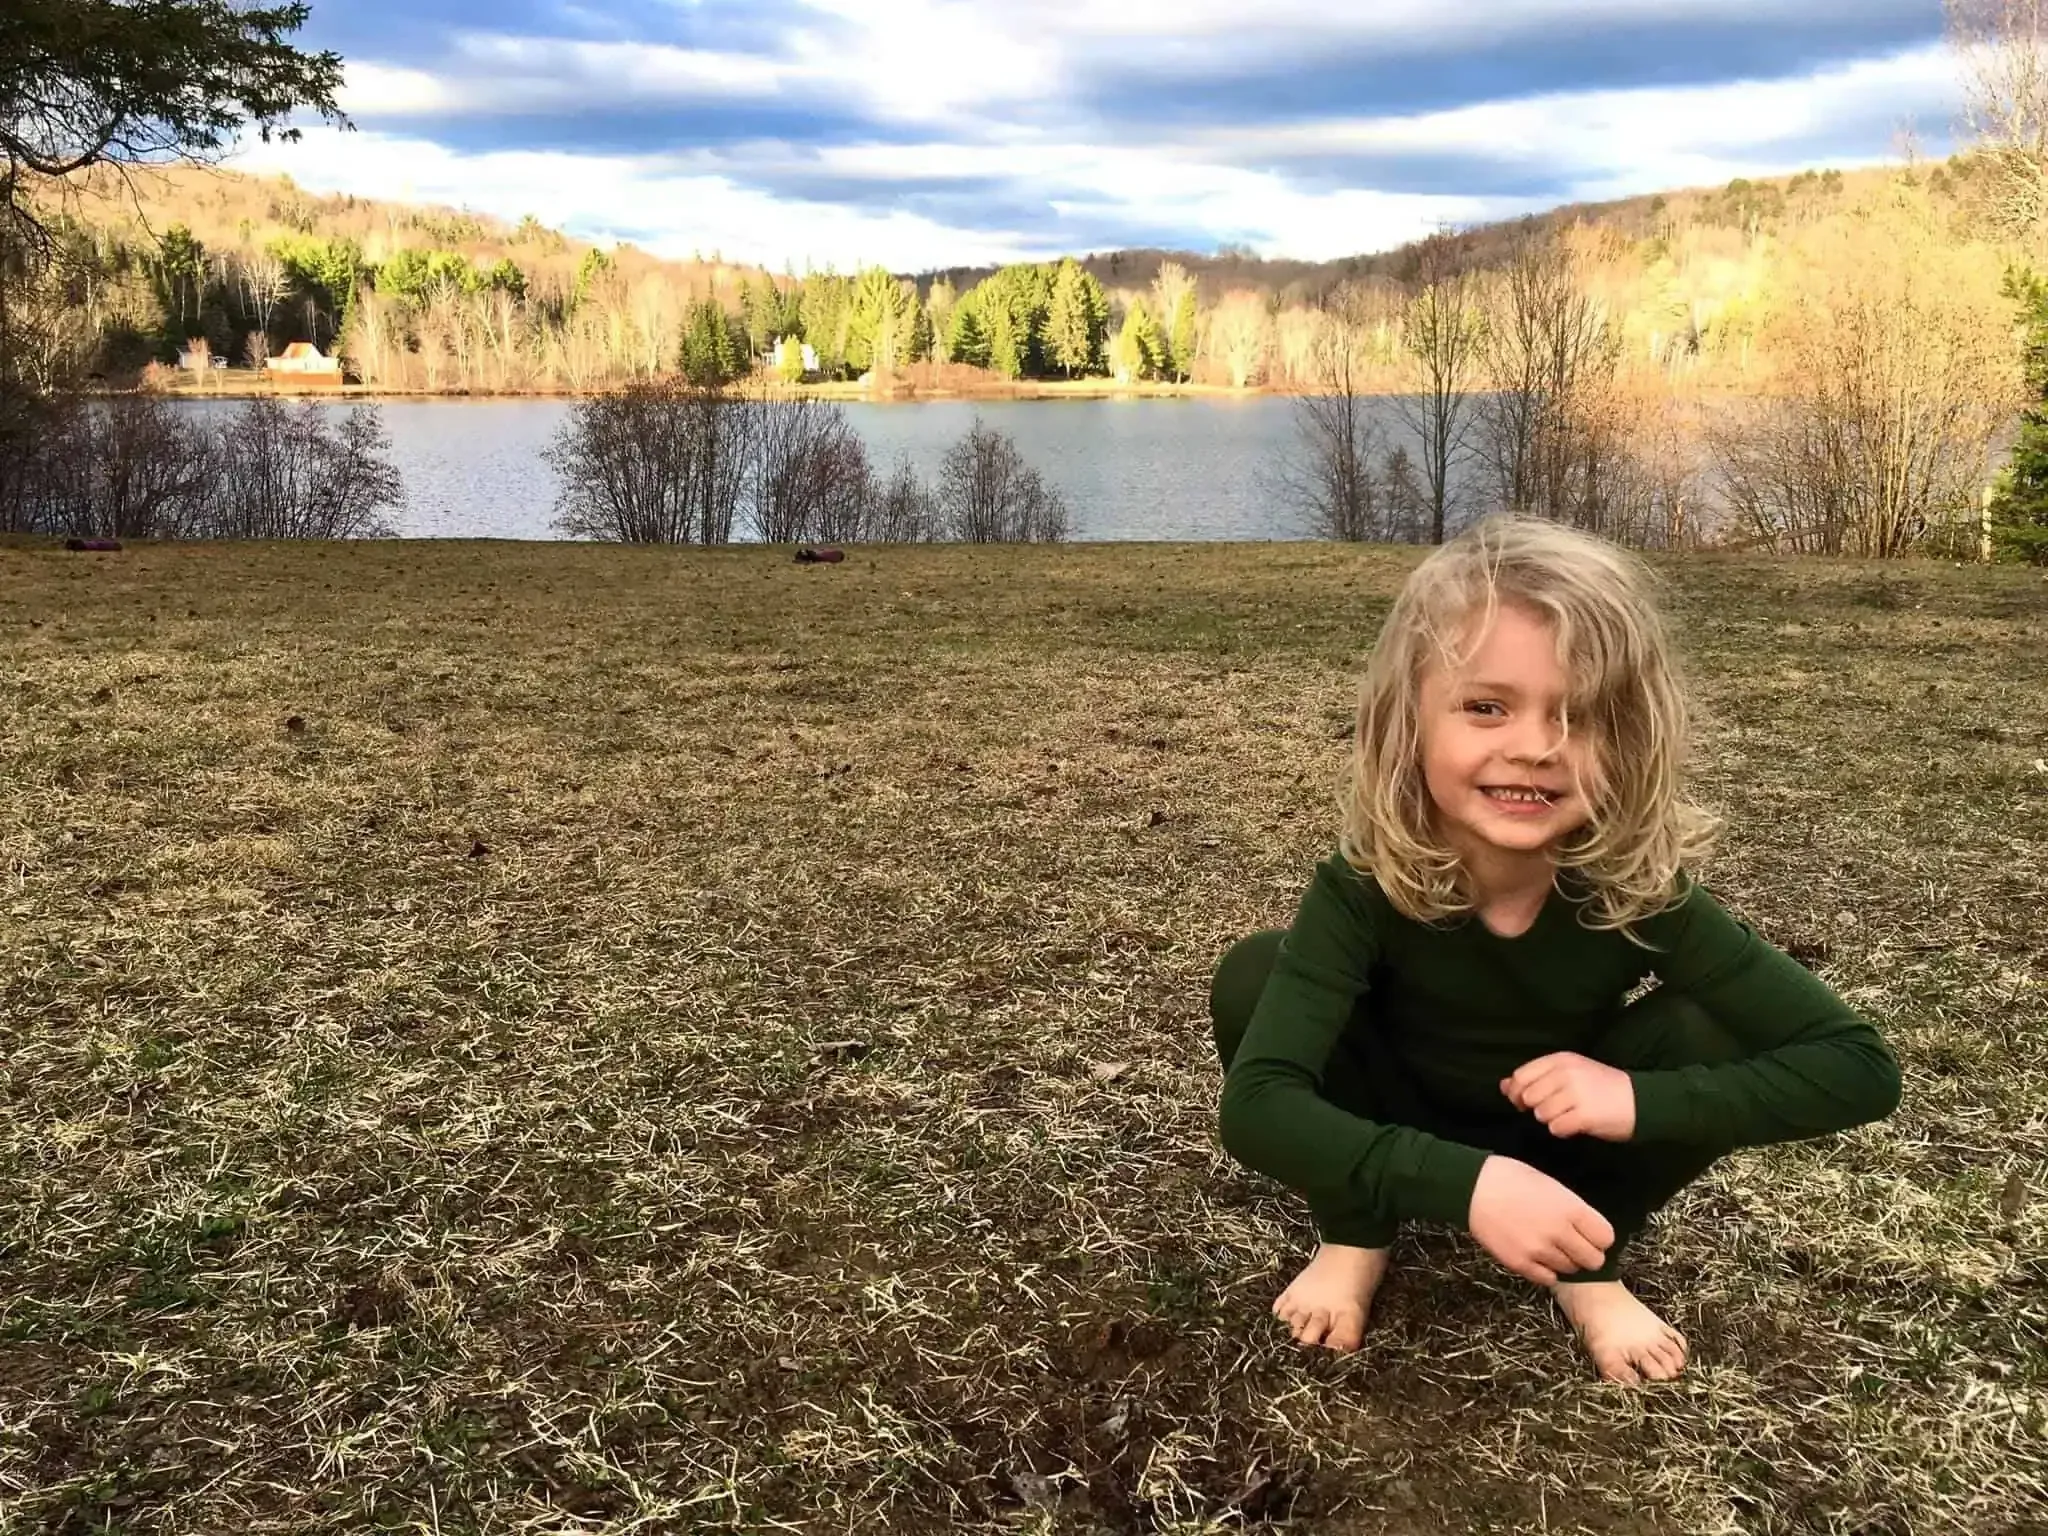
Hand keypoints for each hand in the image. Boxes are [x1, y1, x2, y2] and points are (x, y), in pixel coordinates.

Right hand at [1468, 1156, 1614, 1285]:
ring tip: (1551, 1246)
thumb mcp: (1551, 1184)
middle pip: (1593, 1260)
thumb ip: (1573, 1209)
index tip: (1590, 1234)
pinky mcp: (1520, 1264)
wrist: (1472, 1187)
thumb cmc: (1511, 1178)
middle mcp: (1559, 1233)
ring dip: (1565, 1261)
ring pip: (1570, 1270)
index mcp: (1571, 1209)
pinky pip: (1548, 1279)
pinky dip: (1546, 1270)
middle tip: (1573, 1244)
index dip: (1599, 1237)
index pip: (1606, 1238)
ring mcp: (1539, 1251)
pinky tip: (1537, 1255)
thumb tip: (1588, 1229)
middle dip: (1587, 1253)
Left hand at [1501, 1052, 1635, 1140]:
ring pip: (1541, 1114)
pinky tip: (1575, 1125)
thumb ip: (1536, 1077)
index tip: (1523, 1102)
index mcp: (1561, 1059)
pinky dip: (1562, 1130)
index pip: (1521, 1076)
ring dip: (1551, 1119)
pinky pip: (1556, 1128)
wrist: (1640, 1101)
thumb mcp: (1570, 1072)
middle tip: (1556, 1109)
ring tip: (1569, 1115)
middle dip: (1536, 1108)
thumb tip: (1503, 1086)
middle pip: (1528, 1097)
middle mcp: (1566, 1074)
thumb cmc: (1601, 1087)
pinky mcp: (1584, 1115)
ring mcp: (1575, 1094)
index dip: (1516, 1093)